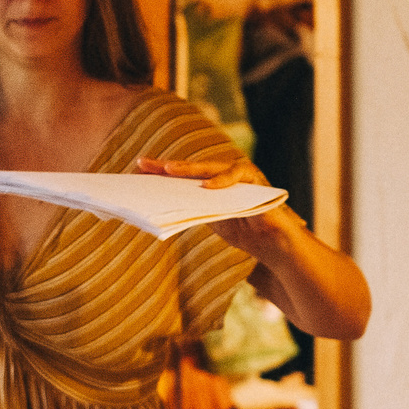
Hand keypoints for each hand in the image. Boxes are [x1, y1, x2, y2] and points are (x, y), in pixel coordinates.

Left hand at [134, 153, 298, 254]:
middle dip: (167, 167)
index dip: (160, 170)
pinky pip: (237, 175)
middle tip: (145, 165)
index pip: (181, 174)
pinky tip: (207, 187)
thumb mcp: (209, 219)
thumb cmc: (240, 231)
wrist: (271, 242)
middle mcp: (221, 173)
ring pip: (210, 167)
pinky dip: (223, 180)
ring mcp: (237, 173)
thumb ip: (191, 209)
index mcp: (209, 183)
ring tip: (170, 170)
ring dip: (189, 169)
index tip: (137, 167)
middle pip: (190, 168)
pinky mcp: (254, 179)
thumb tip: (160, 208)